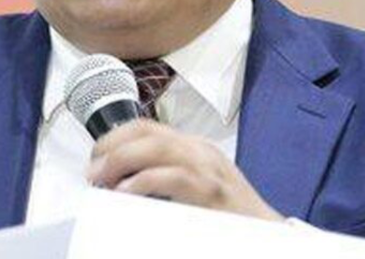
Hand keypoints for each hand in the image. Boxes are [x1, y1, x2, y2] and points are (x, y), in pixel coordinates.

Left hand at [87, 119, 284, 221]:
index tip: (95, 158)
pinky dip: (143, 182)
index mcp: (193, 147)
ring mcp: (208, 168)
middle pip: (145, 132)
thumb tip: (121, 183)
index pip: (145, 127)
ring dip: (121, 161)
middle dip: (111, 147)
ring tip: (102, 179)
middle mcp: (199, 151)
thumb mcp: (194, 188)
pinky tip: (126, 193)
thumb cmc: (230, 217)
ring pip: (155, 147)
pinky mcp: (212, 192)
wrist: (270, 236)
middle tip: (93, 171)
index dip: (113, 138)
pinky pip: (172, 177)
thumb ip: (164, 178)